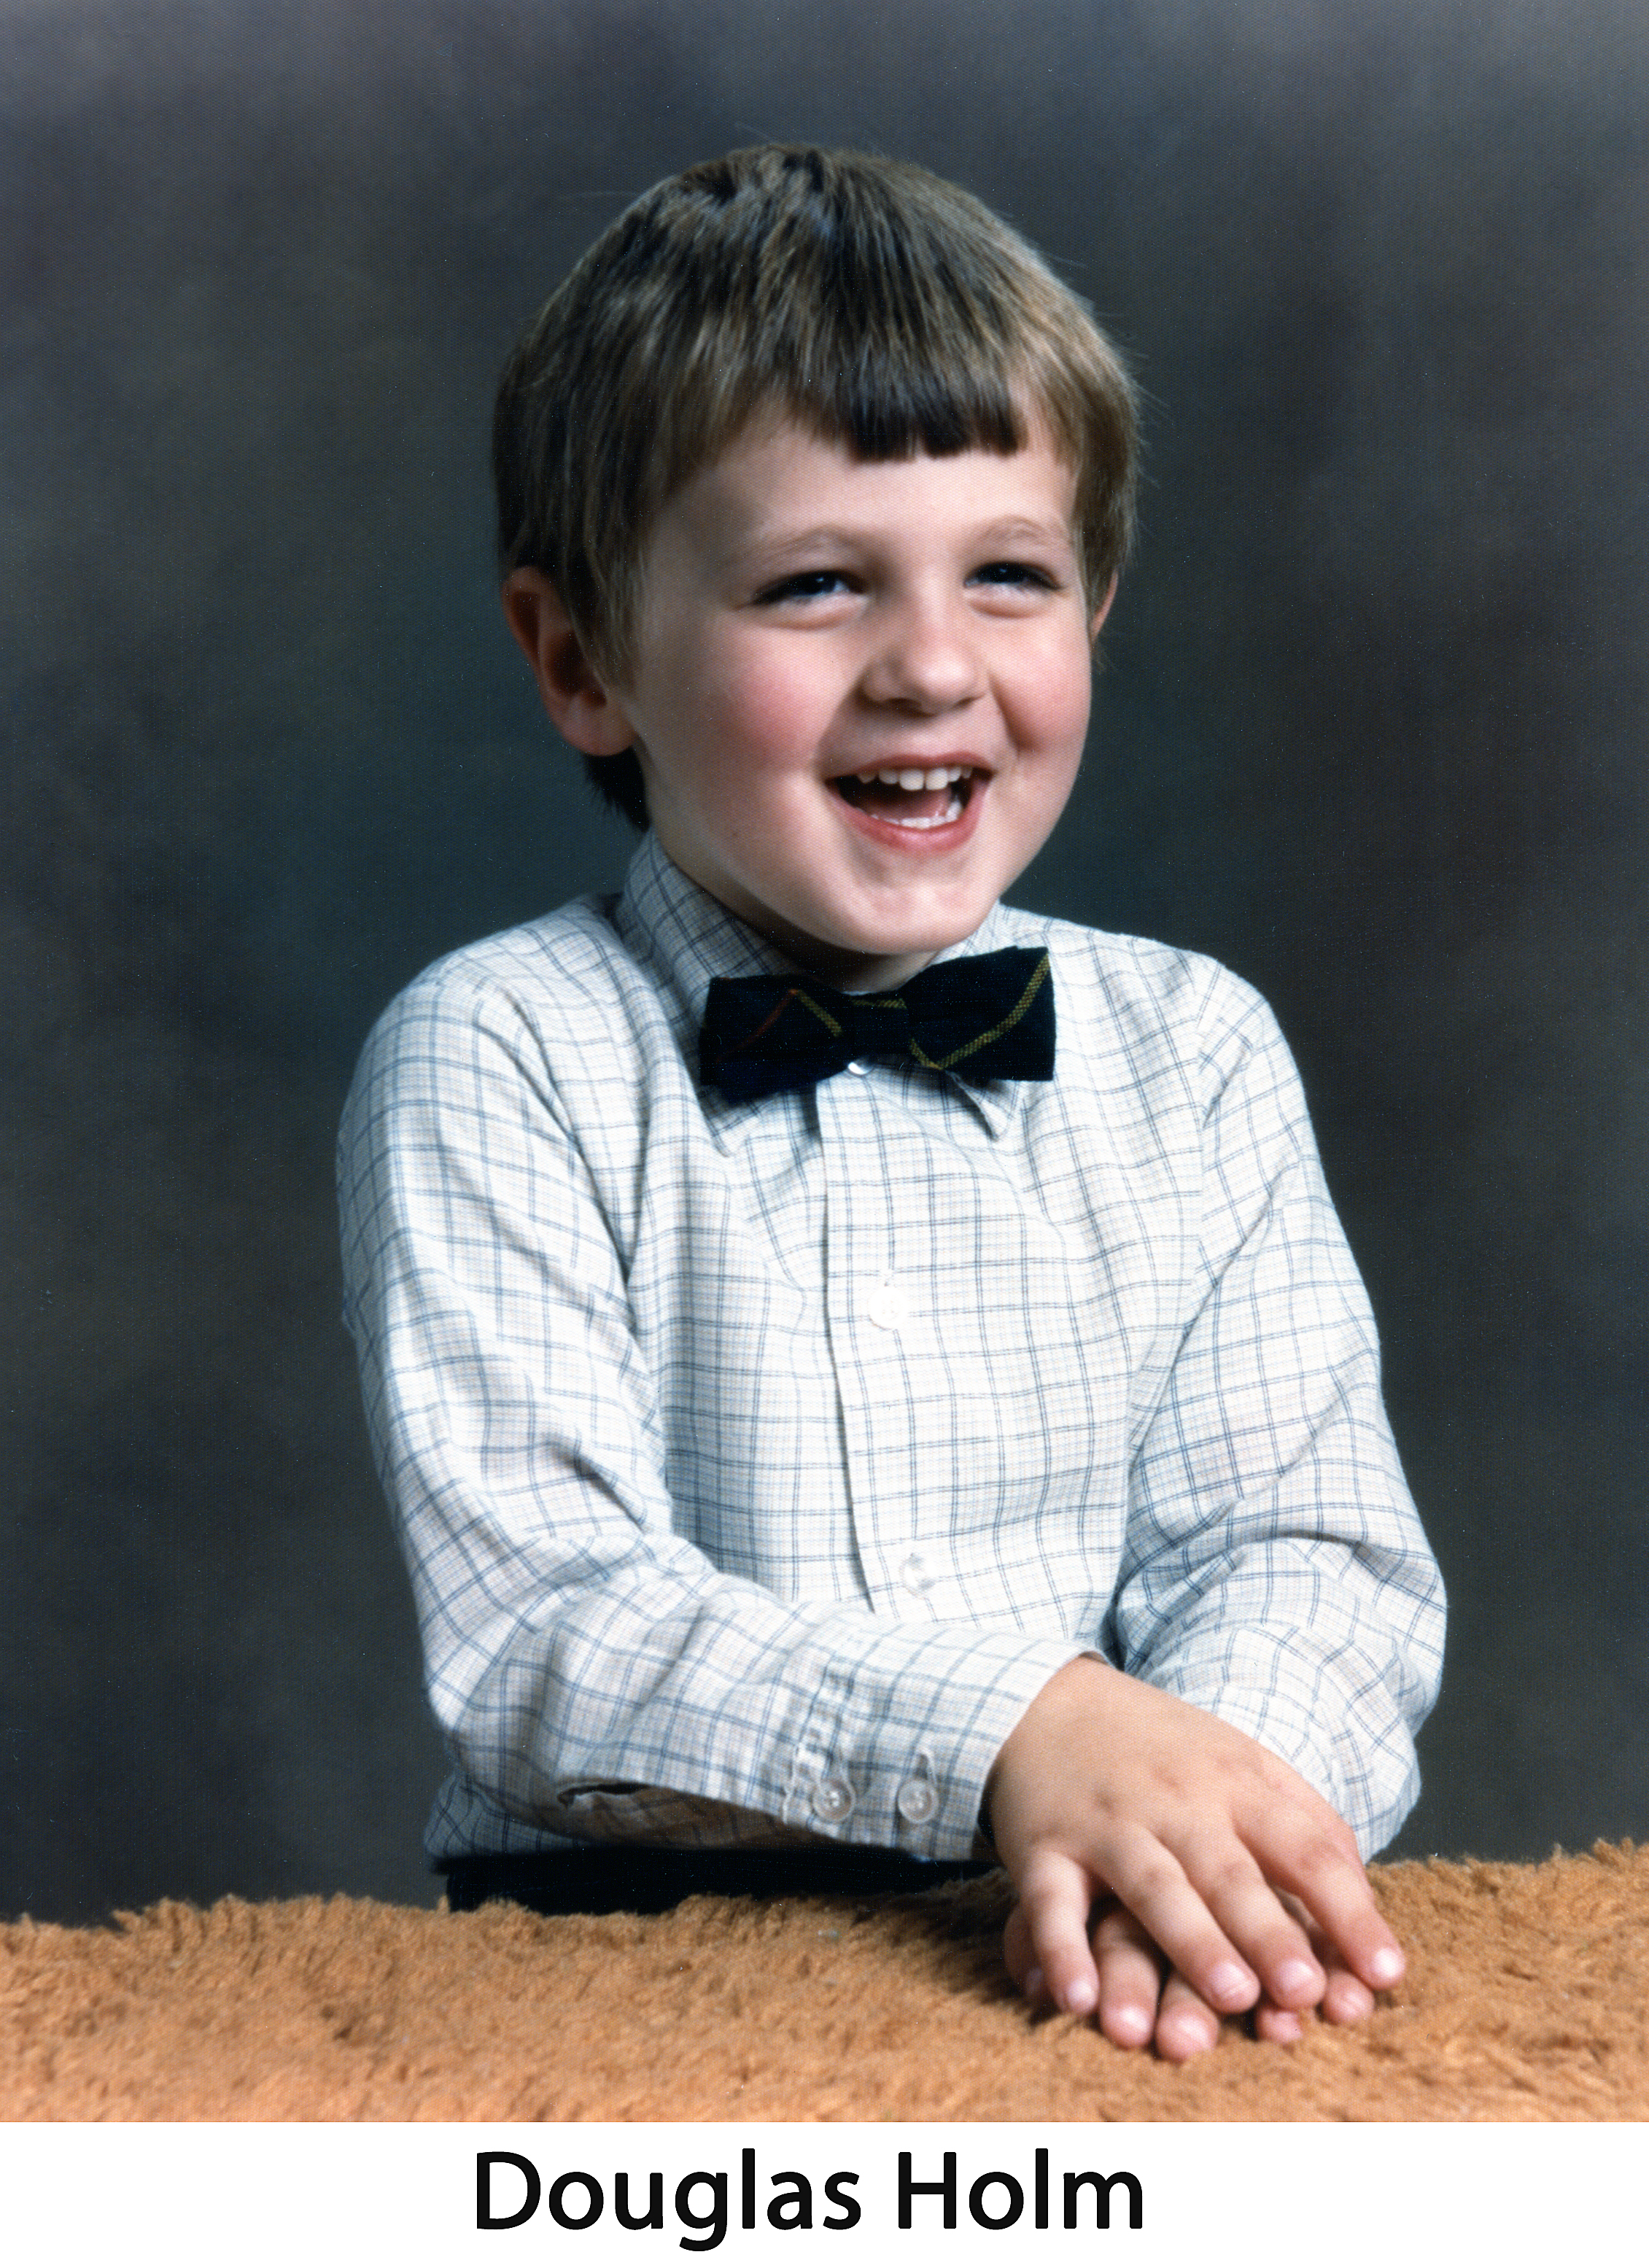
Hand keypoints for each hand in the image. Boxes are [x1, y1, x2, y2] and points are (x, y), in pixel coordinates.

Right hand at [984, 1655, 1403, 2057]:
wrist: (1048, 1700)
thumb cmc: (1165, 1753)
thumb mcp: (1244, 1764)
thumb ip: (1309, 1828)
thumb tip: (1370, 1913)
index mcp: (1237, 1785)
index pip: (1305, 1848)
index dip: (1348, 1910)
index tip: (1387, 1972)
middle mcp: (1177, 1804)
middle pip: (1230, 1873)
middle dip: (1270, 1933)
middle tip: (1306, 1991)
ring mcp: (1109, 1825)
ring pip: (1154, 1888)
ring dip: (1191, 1941)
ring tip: (1230, 1996)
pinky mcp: (1043, 1849)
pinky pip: (1051, 1904)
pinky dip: (1062, 1950)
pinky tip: (1078, 1998)